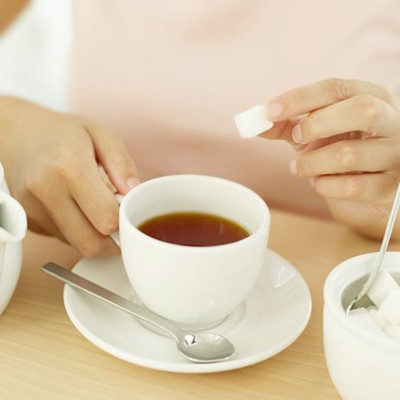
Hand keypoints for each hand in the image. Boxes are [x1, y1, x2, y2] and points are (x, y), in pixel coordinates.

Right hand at [0, 97, 139, 255]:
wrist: (16, 135)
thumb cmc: (61, 134)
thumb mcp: (100, 135)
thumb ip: (122, 164)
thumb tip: (134, 193)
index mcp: (68, 168)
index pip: (106, 219)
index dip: (124, 219)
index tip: (127, 208)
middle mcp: (46, 192)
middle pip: (91, 244)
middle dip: (113, 239)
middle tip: (119, 218)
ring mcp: (32, 210)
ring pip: (78, 245)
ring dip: (95, 235)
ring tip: (96, 207)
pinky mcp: (27, 221)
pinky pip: (64, 239)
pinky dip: (78, 231)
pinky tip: (77, 208)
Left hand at [261, 78, 399, 239]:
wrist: (368, 189)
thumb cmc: (340, 149)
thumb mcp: (314, 132)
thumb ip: (286, 124)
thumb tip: (255, 122)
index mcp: (372, 97)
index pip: (336, 88)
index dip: (299, 98)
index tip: (270, 111)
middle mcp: (391, 121)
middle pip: (361, 110)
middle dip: (317, 124)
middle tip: (296, 138)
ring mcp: (394, 155)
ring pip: (349, 154)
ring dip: (311, 163)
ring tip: (300, 167)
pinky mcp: (390, 187)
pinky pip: (351, 187)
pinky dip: (324, 186)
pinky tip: (320, 183)